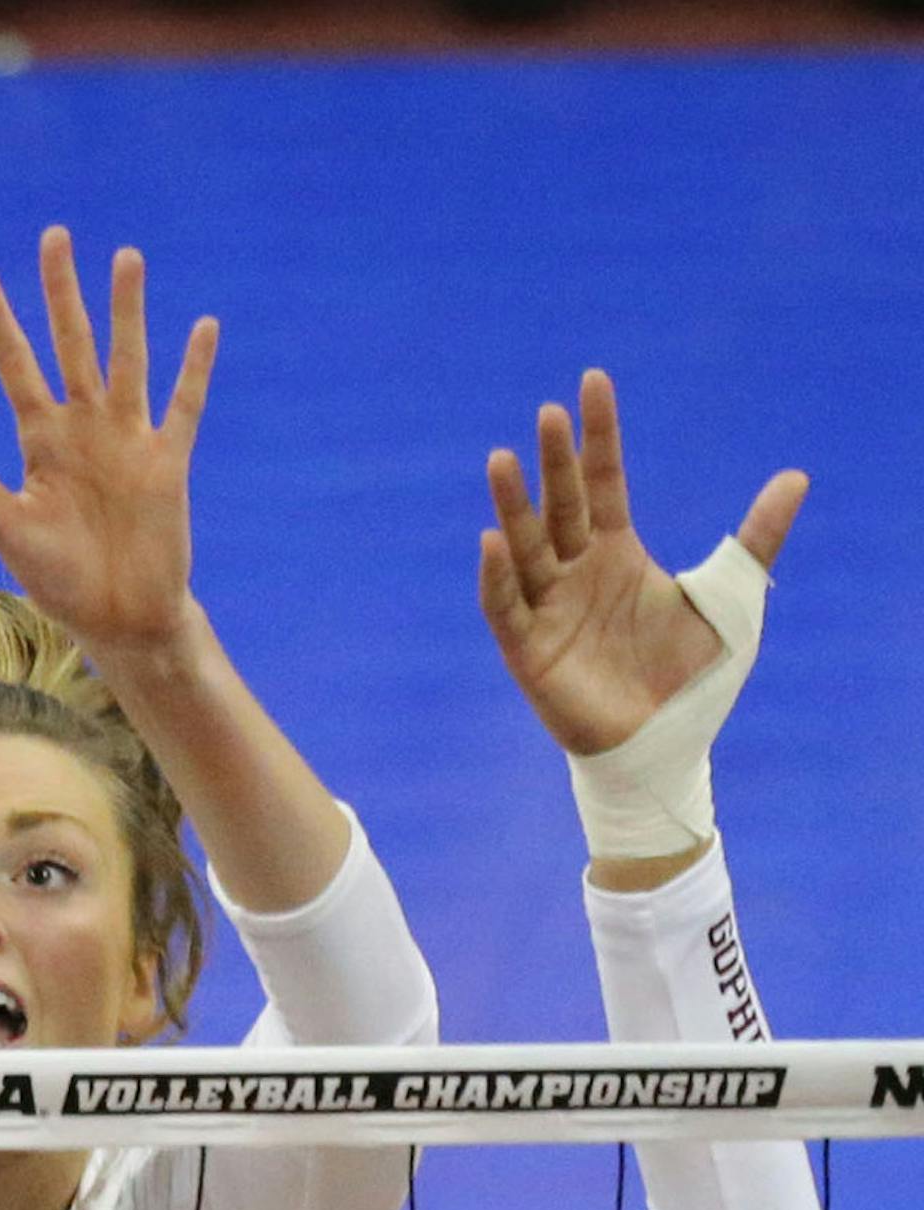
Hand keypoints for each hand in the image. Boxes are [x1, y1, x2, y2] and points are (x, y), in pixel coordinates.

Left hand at [0, 227, 218, 658]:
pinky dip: (193, 369)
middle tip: (55, 235)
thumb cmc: (58, 580)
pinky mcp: (166, 463)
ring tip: (126, 256)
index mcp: (39, 440)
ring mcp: (127, 440)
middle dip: (61, 291)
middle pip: (70, 343)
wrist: (117, 620)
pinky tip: (202, 326)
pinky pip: (183, 406)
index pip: (13, 363)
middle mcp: (82, 428)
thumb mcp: (5, 524)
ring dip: (126, 310)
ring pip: (125, 358)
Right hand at [479, 369, 805, 755]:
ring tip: (502, 459)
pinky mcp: (527, 649)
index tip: (592, 382)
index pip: (604, 481)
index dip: (599, 435)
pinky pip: (505, 607)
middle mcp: (576, 572)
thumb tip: (796, 475)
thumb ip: (756, 539)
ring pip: (524, 546)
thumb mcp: (733, 599)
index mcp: (618, 553)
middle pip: (560, 505)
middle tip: (546, 414)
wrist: (663, 747)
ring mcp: (548, 608)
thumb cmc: (690, 677)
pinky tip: (493, 543)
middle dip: (553, 461)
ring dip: (511, 505)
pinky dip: (496, 577)